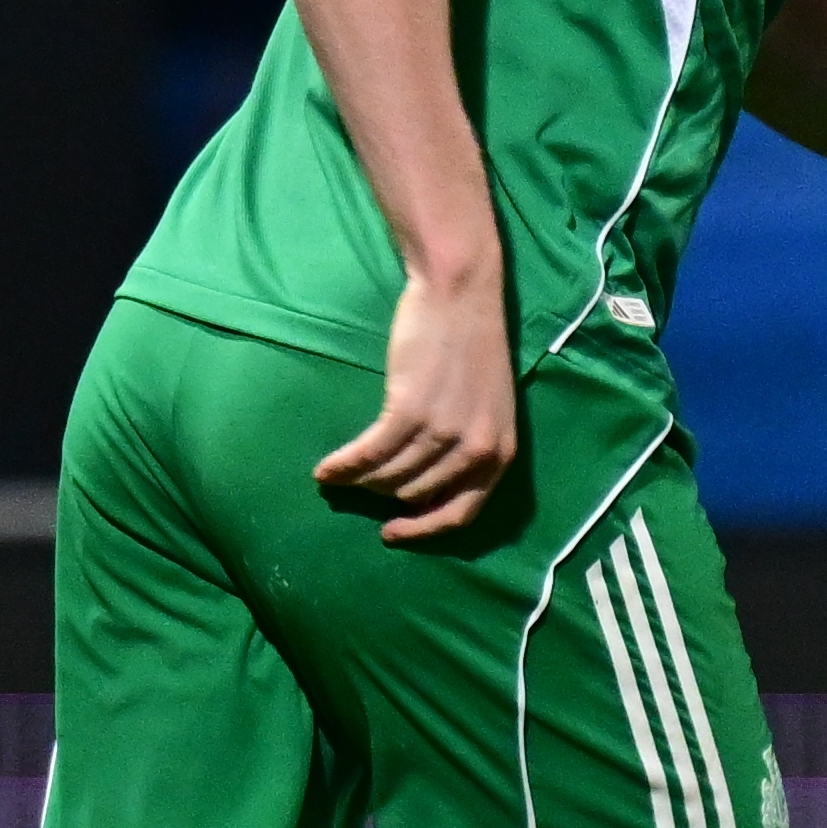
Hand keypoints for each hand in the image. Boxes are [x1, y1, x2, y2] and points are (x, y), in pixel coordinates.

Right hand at [316, 263, 519, 542]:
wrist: (461, 296)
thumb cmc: (472, 347)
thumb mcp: (487, 408)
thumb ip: (469, 447)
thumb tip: (425, 489)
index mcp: (501, 452)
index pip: (462, 512)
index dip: (424, 528)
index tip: (392, 532)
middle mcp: (477, 449)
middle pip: (415, 493)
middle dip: (382, 493)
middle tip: (357, 484)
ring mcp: (445, 431)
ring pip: (390, 476)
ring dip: (359, 480)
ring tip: (337, 476)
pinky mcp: (411, 411)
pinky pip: (369, 454)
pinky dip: (344, 466)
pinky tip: (325, 471)